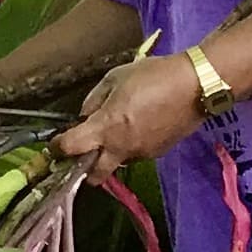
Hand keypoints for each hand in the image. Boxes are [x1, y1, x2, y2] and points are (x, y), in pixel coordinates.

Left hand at [56, 53, 207, 164]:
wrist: (196, 86)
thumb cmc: (153, 76)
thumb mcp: (115, 79)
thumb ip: (94, 100)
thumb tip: (84, 116)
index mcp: (105, 127)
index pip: (71, 147)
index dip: (58, 148)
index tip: (55, 145)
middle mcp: (121, 147)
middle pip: (94, 176)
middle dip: (85, 169)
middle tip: (83, 153)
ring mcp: (142, 153)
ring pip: (117, 162)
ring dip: (110, 153)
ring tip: (119, 128)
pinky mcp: (158, 153)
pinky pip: (136, 153)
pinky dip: (131, 145)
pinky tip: (140, 125)